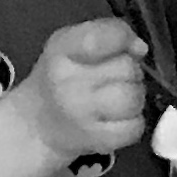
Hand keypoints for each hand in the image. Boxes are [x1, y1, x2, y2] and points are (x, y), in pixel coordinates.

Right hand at [19, 19, 148, 163]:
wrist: (36, 125)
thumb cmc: (60, 79)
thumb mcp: (70, 44)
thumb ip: (107, 35)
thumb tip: (140, 48)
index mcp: (62, 49)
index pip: (101, 37)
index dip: (125, 39)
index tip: (131, 47)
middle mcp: (68, 81)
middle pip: (127, 68)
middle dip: (130, 72)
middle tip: (114, 80)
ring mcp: (81, 114)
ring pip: (134, 98)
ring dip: (134, 98)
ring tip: (117, 100)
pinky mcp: (95, 140)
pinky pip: (135, 127)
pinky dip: (133, 123)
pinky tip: (117, 120)